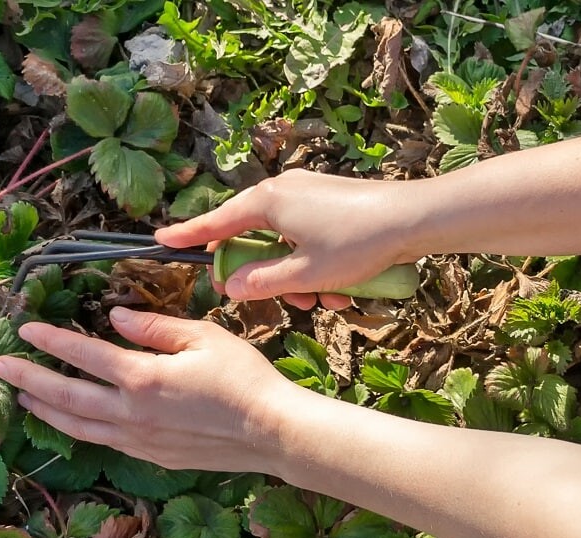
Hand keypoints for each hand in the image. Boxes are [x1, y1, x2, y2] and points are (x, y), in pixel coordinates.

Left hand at [0, 307, 306, 473]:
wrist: (272, 433)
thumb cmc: (244, 378)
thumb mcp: (202, 337)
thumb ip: (153, 327)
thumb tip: (114, 318)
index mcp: (141, 379)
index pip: (82, 355)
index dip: (50, 341)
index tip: (25, 328)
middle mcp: (130, 414)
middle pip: (65, 396)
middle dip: (27, 378)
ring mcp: (137, 440)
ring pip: (77, 426)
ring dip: (43, 409)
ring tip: (19, 396)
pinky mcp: (149, 457)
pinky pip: (101, 442)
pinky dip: (75, 430)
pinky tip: (67, 422)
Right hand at [156, 170, 423, 309]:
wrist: (419, 218)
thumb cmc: (359, 243)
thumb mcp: (304, 275)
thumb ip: (260, 283)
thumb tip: (230, 286)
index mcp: (267, 202)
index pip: (215, 223)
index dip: (188, 235)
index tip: (161, 240)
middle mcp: (283, 191)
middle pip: (253, 238)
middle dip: (267, 277)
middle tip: (283, 303)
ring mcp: (309, 195)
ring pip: (284, 244)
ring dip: (298, 278)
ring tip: (326, 302)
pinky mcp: (331, 202)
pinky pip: (307, 237)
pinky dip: (316, 265)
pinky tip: (342, 289)